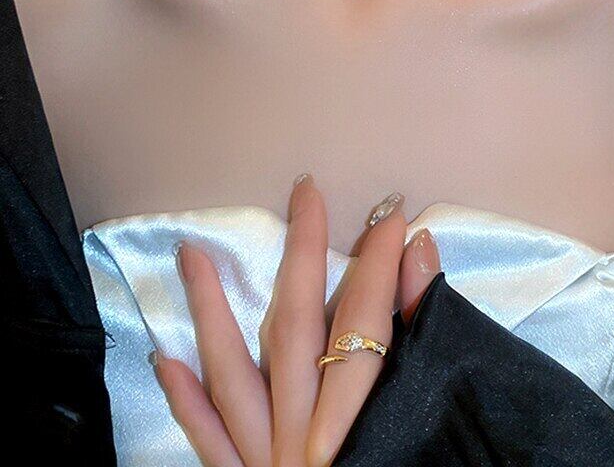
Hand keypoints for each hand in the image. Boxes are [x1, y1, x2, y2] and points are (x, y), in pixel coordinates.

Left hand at [151, 175, 440, 465]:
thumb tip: (421, 256)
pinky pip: (206, 441)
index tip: (391, 213)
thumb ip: (425, 336)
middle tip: (303, 192)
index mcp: (364, 419)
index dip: (381, 259)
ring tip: (190, 253)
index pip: (370, 317)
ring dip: (211, 310)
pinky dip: (185, 399)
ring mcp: (266, 460)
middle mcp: (307, 434)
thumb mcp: (431, 422)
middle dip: (303, 252)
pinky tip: (164, 358)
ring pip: (233, 372)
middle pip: (299, 325)